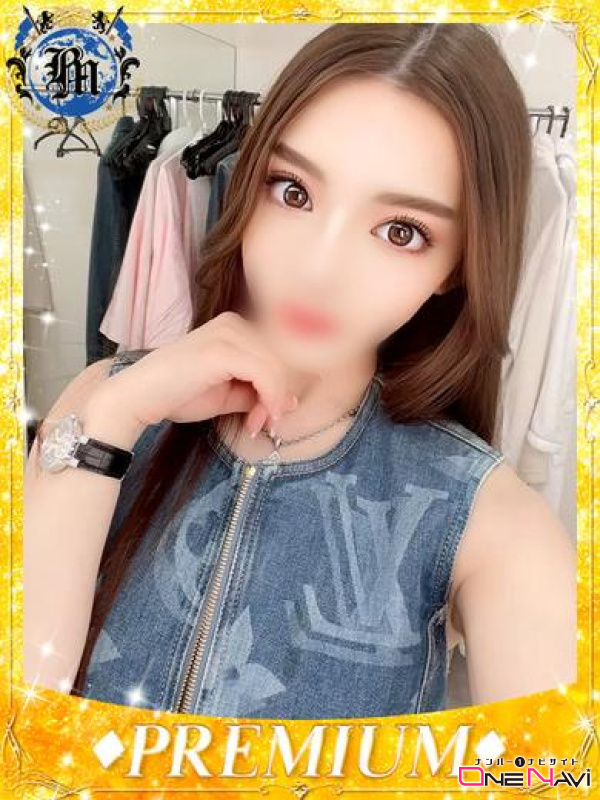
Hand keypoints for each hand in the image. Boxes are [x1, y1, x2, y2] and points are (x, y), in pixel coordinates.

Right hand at [93, 312, 297, 436]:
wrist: (138, 398)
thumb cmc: (177, 395)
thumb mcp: (229, 395)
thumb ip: (259, 393)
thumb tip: (292, 400)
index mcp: (235, 327)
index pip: (276, 357)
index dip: (278, 389)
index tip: (264, 418)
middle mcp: (234, 322)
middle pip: (280, 361)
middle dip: (276, 398)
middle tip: (261, 425)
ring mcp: (227, 332)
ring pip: (276, 368)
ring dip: (273, 402)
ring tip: (255, 424)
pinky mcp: (222, 349)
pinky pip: (264, 373)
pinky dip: (268, 398)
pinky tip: (256, 419)